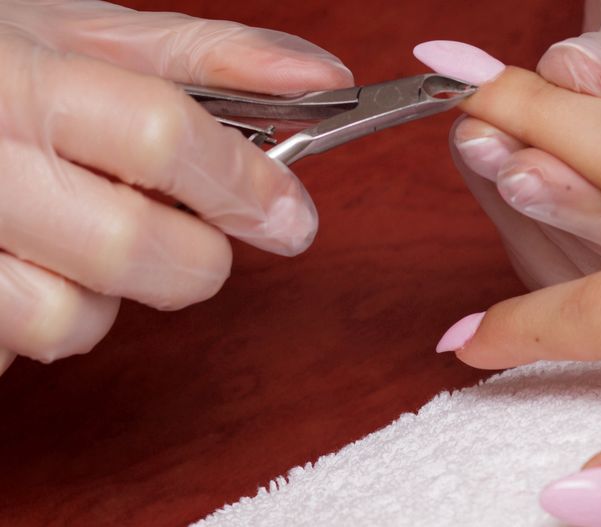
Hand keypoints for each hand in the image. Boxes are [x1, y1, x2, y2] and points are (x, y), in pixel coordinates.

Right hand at [0, 1, 351, 368]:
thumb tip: (326, 81)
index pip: (160, 137)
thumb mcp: (85, 36)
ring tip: (80, 239)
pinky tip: (29, 264)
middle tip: (191, 234)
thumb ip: (213, 57)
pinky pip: (16, 348)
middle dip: (195, 259)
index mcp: (20, 82)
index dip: (244, 184)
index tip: (291, 216)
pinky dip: (44, 316)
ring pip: (71, 318)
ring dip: (107, 294)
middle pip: (132, 248)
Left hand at [451, 0, 600, 289]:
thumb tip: (572, 78)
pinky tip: (483, 155)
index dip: (595, 196)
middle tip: (483, 146)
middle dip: (549, 201)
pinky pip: (570, 241)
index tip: (522, 153)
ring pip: (591, 258)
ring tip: (474, 141)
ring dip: (518, 202)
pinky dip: (515, 198)